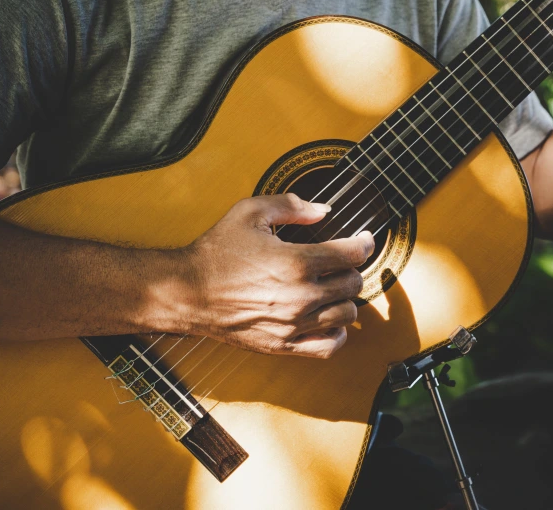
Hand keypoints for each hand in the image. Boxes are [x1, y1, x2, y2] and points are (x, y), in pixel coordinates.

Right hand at [180, 193, 373, 357]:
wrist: (187, 292)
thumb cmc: (216, 252)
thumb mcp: (250, 212)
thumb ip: (291, 206)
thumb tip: (323, 210)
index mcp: (297, 262)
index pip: (353, 254)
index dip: (364, 243)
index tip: (363, 240)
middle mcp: (301, 296)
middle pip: (353, 284)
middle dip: (352, 269)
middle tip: (341, 262)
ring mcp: (294, 324)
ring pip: (347, 314)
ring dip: (346, 299)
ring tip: (333, 288)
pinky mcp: (284, 345)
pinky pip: (329, 346)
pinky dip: (337, 334)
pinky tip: (329, 319)